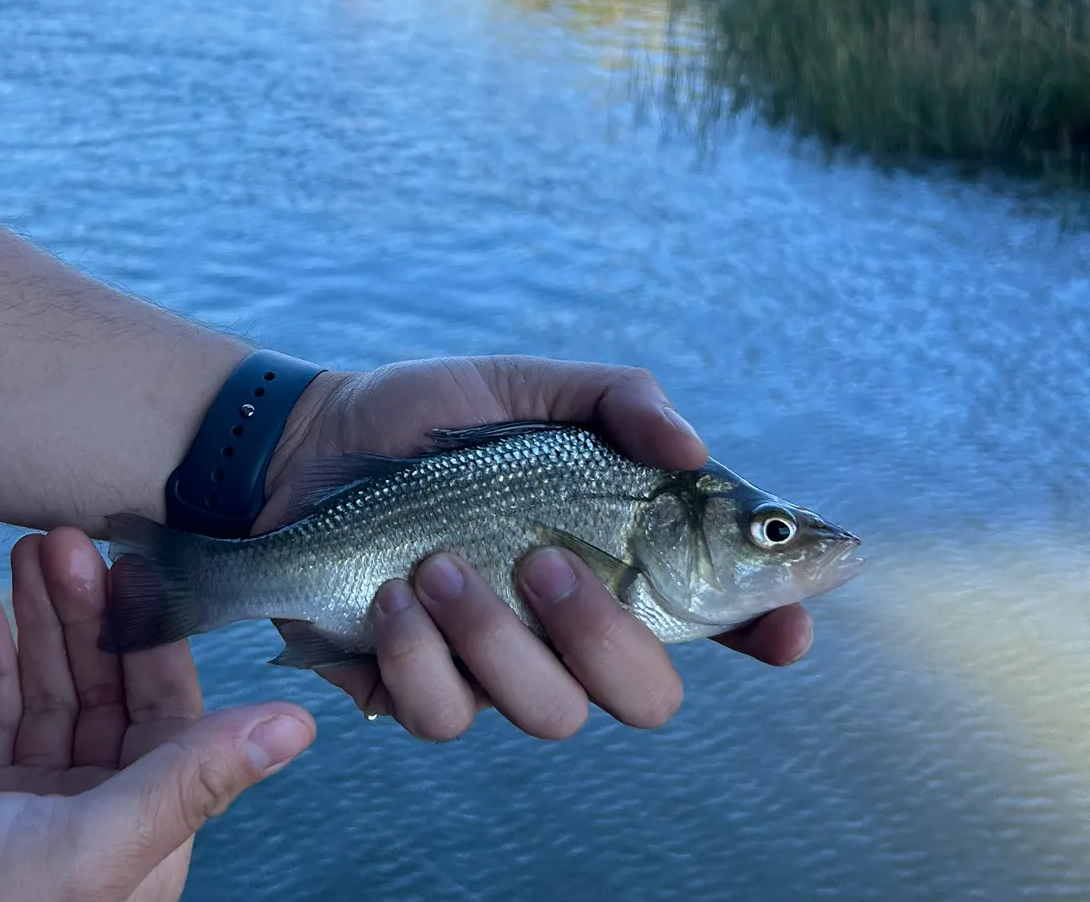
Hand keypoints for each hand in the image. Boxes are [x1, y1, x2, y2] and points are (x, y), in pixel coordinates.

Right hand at [0, 528, 314, 901]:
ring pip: (50, 693)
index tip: (134, 560)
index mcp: (142, 842)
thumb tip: (300, 725)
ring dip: (42, 620)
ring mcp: (26, 811)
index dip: (153, 634)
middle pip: (106, 693)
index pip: (169, 715)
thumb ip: (189, 780)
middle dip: (89, 613)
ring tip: (27, 548)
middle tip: (65, 537)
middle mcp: (95, 824)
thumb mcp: (86, 846)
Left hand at [256, 357, 812, 741]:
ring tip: (434, 561)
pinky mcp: (421, 688)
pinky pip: (444, 716)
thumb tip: (694, 449)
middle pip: (647, 695)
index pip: (725, 613)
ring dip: (493, 636)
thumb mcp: (529, 387)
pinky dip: (418, 655)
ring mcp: (501, 667)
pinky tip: (389, 594)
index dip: (771, 626)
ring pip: (548, 713)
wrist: (315, 442)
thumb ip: (618, 401)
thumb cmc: (436, 417)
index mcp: (621, 557)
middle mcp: (573, 627)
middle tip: (543, 560)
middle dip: (603, 636)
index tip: (787, 625)